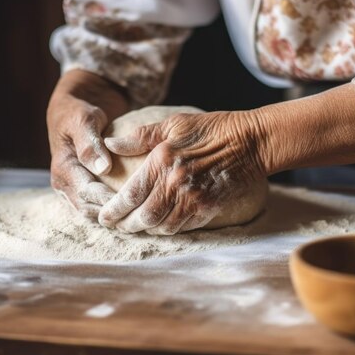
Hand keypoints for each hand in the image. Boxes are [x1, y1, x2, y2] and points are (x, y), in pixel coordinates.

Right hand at [47, 70, 127, 217]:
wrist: (73, 111)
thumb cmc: (78, 112)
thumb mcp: (82, 121)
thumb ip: (90, 143)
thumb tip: (103, 168)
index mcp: (62, 170)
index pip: (87, 193)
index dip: (110, 200)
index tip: (134, 201)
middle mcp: (65, 185)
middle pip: (90, 209)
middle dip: (114, 213)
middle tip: (142, 213)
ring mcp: (74, 190)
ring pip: (94, 213)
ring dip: (115, 216)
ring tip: (141, 215)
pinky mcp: (86, 189)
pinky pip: (98, 207)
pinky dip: (114, 210)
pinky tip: (135, 209)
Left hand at [98, 110, 267, 234]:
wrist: (251, 142)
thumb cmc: (211, 129)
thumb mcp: (174, 124)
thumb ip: (140, 136)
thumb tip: (110, 144)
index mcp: (162, 161)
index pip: (130, 195)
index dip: (113, 211)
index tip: (103, 217)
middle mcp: (175, 184)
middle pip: (143, 218)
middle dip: (126, 225)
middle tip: (116, 226)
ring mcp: (194, 199)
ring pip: (161, 227)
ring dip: (145, 230)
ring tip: (135, 227)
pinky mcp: (209, 209)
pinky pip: (182, 227)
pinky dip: (167, 230)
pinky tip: (160, 226)